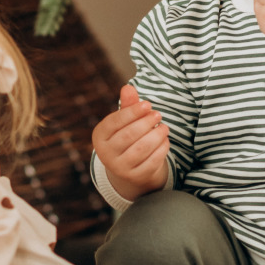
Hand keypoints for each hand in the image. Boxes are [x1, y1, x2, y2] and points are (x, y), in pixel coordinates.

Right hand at [92, 83, 169, 199]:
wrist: (132, 167)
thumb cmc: (128, 135)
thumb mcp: (125, 120)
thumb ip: (128, 104)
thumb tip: (128, 87)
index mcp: (100, 136)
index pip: (115, 122)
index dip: (132, 111)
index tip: (148, 104)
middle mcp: (106, 154)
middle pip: (128, 135)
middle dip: (146, 123)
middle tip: (158, 114)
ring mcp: (120, 168)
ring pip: (141, 149)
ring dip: (156, 135)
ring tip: (164, 127)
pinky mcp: (136, 177)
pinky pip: (152, 161)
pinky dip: (161, 148)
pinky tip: (165, 140)